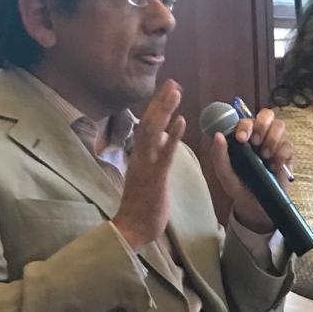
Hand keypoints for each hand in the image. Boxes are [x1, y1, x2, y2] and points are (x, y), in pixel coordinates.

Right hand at [114, 79, 184, 249]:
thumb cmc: (140, 207)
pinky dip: (172, 135)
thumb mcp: (147, 178)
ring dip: (165, 109)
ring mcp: (146, 165)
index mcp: (139, 156)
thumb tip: (159, 144)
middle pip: (148, 121)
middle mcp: (140, 156)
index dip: (157, 107)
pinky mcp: (155, 177)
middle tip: (173, 82)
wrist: (131, 229)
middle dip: (161, 101)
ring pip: (153, 130)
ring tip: (176, 91)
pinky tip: (181, 120)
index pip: (146, 126)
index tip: (167, 91)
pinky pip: (165, 153)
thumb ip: (152, 159)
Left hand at [201, 108, 293, 234]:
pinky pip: (288, 146)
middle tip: (256, 143)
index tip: (241, 139)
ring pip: (280, 126)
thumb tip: (218, 135)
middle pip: (267, 114)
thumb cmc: (238, 185)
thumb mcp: (224, 173)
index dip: (245, 125)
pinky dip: (281, 155)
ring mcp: (275, 144)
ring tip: (264, 156)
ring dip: (272, 139)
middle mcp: (261, 136)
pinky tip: (273, 167)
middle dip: (262, 125)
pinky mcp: (287, 156)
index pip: (246, 119)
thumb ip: (219, 155)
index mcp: (244, 136)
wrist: (254, 205)